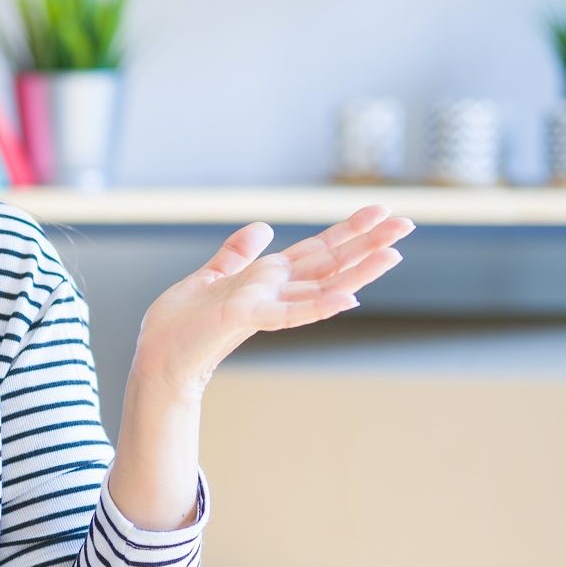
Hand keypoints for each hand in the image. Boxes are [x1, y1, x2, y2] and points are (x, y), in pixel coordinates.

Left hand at [133, 204, 414, 399]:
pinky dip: (318, 306)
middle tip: (408, 225)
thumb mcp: (210, 277)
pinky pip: (288, 313)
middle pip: (329, 264)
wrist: (157, 356)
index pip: (316, 250)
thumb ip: (237, 255)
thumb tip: (262, 227)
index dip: (347, 230)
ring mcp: (264, 307)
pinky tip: (348, 301)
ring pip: (320, 287)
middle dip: (367, 244)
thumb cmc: (181, 324)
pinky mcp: (245, 318)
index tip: (380, 210)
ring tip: (394, 254)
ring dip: (358, 273)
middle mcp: (274, 292)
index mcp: (267, 278)